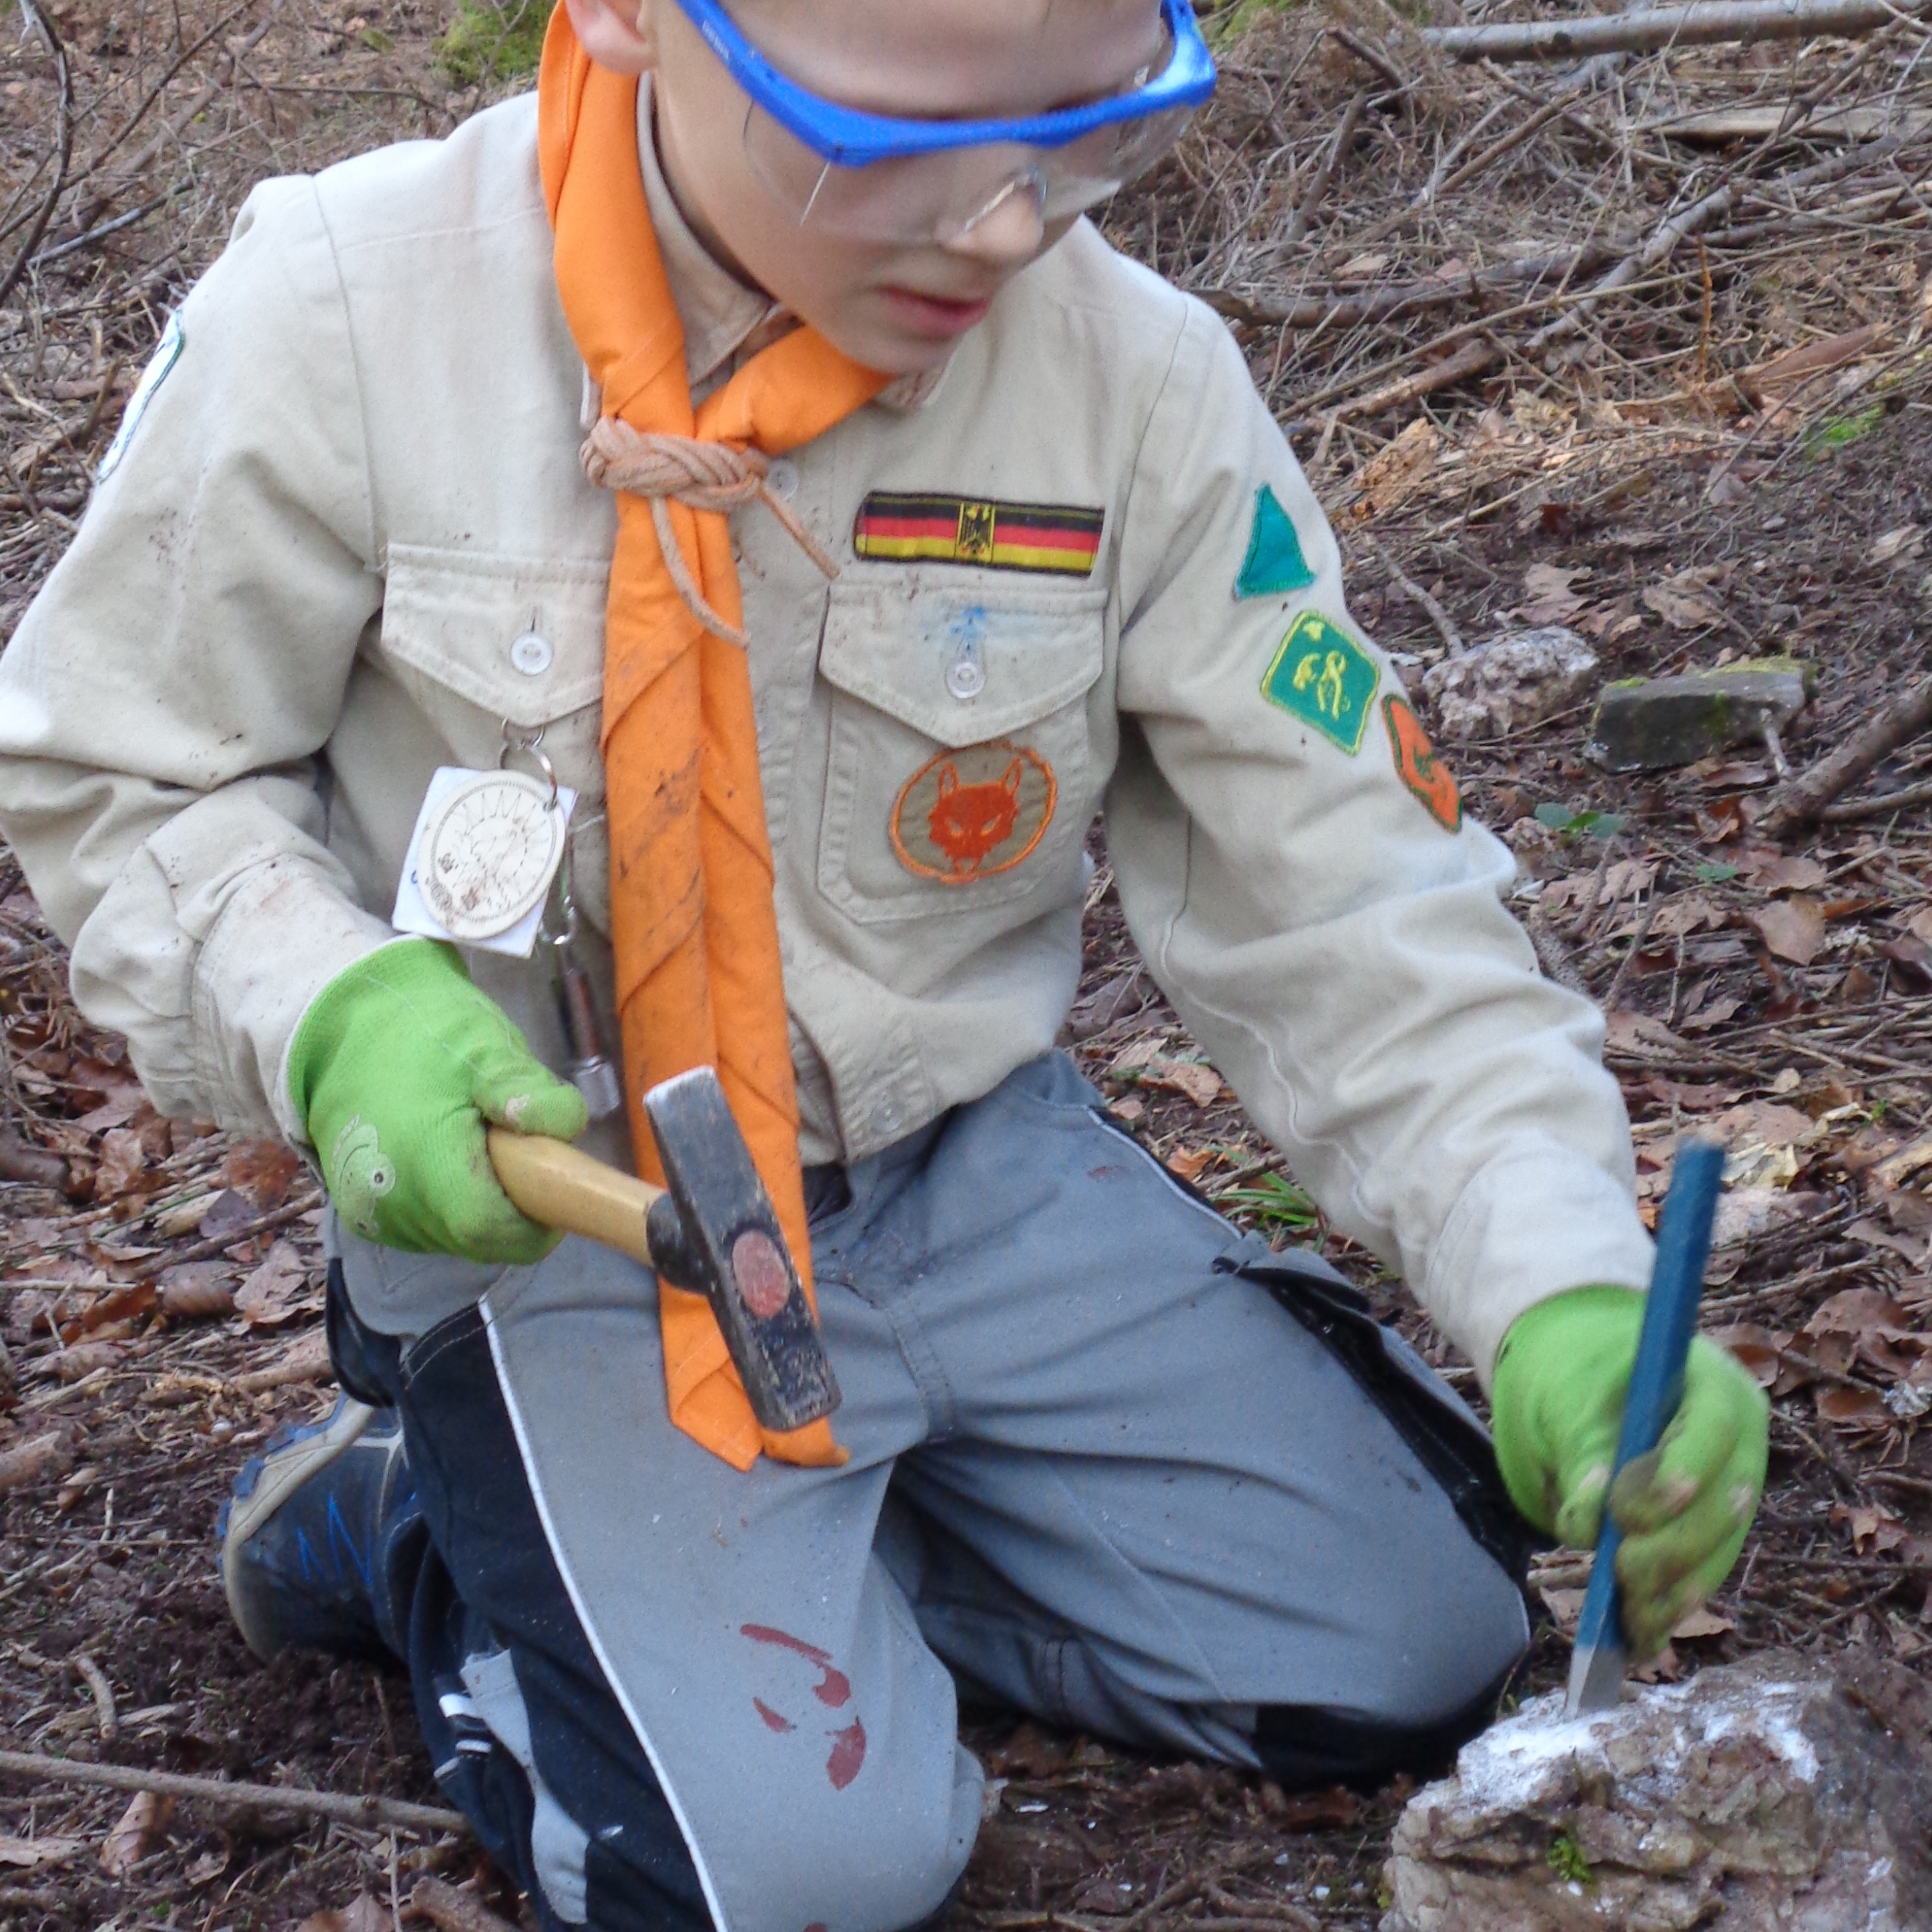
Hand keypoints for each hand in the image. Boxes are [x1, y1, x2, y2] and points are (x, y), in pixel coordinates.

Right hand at [289, 939, 588, 1260]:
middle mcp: (393, 1206)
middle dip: (514, 1209)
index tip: (558, 1188)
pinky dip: (453, 1205)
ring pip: (456, 1239)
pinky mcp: (363, 1214)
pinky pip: (427, 1228)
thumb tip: (567, 1129)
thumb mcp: (484, 1047)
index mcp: (425, 1167)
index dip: (536, 1223)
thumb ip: (527, 1091)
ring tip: (480, 1148)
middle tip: (521, 1154)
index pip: (494, 1231)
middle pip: (479, 1240)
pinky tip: (452, 1160)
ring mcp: (374, 1216)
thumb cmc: (419, 1032)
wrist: (340, 1028)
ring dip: (484, 1207)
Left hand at [1491, 1285, 1767, 1657]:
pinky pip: (1701, 1574)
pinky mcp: (1714, 1533)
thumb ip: (1582, 1454)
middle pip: (1726, 1503)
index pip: (1714, 1430)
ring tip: (1628, 1625)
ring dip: (1672, 1593)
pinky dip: (1668, 1607)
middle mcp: (1740, 1442)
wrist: (1584, 1375)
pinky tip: (1638, 1640)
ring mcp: (1733, 1491)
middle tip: (1622, 1573)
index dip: (1682, 1472)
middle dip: (1672, 1546)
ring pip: (1718, 1551)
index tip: (1631, 1510)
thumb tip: (1589, 1522)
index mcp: (1712, 1386)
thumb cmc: (1579, 1378)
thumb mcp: (1569, 1401)